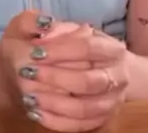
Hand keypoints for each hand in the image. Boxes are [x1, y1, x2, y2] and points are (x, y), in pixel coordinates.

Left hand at [0, 11, 127, 131]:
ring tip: (29, 97)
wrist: (87, 66)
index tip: (34, 51)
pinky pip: (80, 126)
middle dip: (56, 78)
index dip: (60, 50)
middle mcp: (118, 76)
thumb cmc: (69, 44)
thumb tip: (44, 27)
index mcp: (112, 48)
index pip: (88, 47)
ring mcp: (112, 101)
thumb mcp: (59, 27)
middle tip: (28, 73)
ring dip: (55, 104)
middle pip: (89, 82)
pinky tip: (36, 112)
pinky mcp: (102, 120)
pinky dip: (57, 121)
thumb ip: (49, 25)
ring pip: (85, 109)